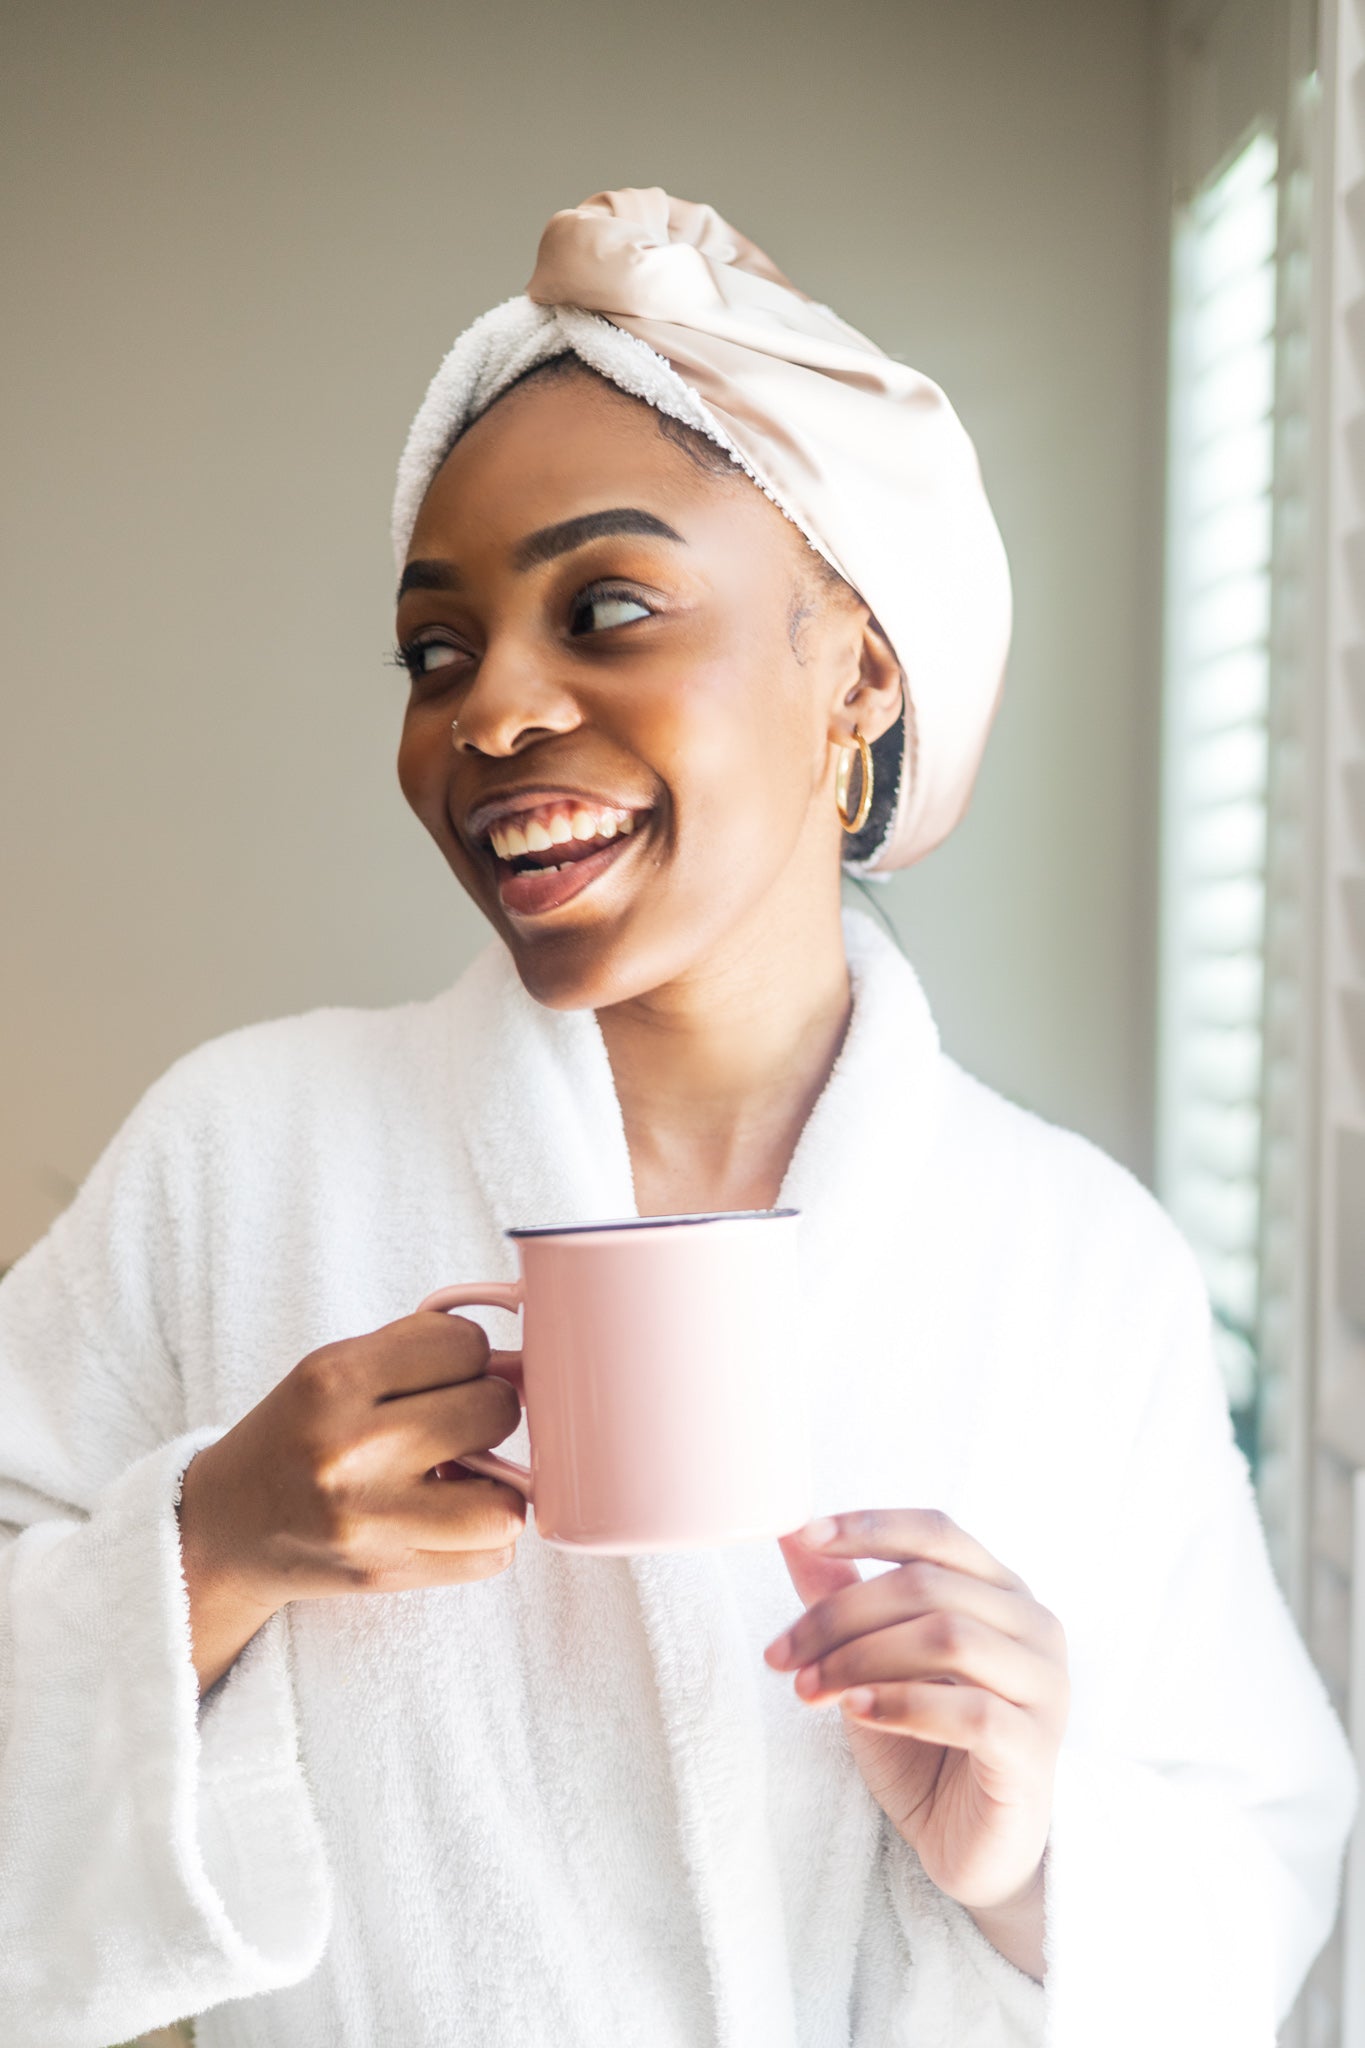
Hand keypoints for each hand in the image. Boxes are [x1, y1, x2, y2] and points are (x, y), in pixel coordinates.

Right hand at [176, 1310, 527, 1689]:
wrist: (227, 1527)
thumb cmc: (298, 1436)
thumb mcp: (336, 1370)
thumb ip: (421, 1354)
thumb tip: (524, 1366)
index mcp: (333, 1379)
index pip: (464, 1343)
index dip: (468, 1355)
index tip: (445, 1374)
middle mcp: (350, 1449)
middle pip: (494, 1411)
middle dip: (487, 1413)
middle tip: (454, 1425)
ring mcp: (369, 1520)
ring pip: (504, 1502)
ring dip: (495, 1488)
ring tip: (460, 1477)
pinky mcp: (383, 1576)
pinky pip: (490, 1557)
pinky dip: (483, 1538)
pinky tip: (445, 1519)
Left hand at [764, 1510, 1067, 1935]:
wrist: (970, 1848)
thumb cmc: (925, 1744)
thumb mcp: (872, 1662)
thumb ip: (842, 1595)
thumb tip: (790, 1531)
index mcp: (1000, 1590)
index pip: (937, 1531)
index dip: (869, 1527)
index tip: (805, 1538)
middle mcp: (1033, 1626)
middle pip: (927, 1585)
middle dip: (840, 1614)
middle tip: (783, 1655)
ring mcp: (1044, 1687)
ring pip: (948, 1637)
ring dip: (861, 1658)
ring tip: (811, 1690)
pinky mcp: (1035, 1750)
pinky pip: (971, 1711)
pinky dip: (903, 1704)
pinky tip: (858, 1713)